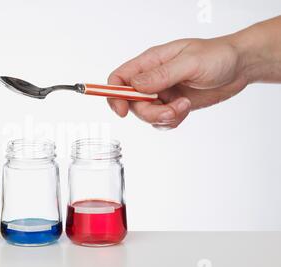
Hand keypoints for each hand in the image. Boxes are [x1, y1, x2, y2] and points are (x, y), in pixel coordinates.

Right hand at [108, 37, 248, 128]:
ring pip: (147, 115)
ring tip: (184, 107)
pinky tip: (185, 110)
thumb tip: (135, 86)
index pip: (119, 78)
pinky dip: (171, 121)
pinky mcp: (172, 105)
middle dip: (149, 112)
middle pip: (132, 102)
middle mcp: (152, 78)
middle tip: (171, 111)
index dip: (115, 95)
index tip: (122, 110)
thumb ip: (161, 75)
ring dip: (164, 117)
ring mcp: (162, 93)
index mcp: (151, 62)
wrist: (240, 67)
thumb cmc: (217, 56)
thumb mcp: (189, 62)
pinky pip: (162, 121)